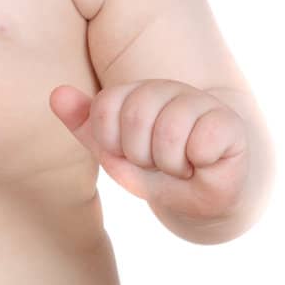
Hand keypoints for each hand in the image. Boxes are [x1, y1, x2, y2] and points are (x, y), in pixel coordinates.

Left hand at [49, 80, 248, 224]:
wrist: (200, 197)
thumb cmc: (154, 171)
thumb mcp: (113, 152)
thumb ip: (84, 124)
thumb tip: (56, 93)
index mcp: (136, 90)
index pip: (105, 106)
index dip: (111, 143)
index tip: (127, 154)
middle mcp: (167, 87)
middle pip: (135, 116)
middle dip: (139, 156)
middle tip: (155, 164)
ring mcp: (200, 100)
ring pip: (167, 133)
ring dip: (169, 165)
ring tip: (179, 166)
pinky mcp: (228, 121)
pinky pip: (202, 143)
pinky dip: (197, 164)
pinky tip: (203, 164)